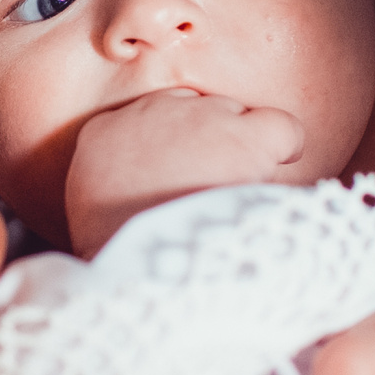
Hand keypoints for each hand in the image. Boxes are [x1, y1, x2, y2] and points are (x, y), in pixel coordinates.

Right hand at [64, 89, 304, 256]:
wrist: (137, 264)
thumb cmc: (112, 248)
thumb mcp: (90, 199)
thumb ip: (113, 175)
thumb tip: (140, 179)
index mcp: (108, 128)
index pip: (150, 118)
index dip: (173, 148)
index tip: (178, 176)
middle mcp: (156, 110)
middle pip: (196, 112)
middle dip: (207, 145)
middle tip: (205, 190)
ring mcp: (204, 119)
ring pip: (237, 116)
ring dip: (239, 149)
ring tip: (233, 192)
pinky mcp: (245, 138)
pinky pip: (282, 129)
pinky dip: (285, 147)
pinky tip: (280, 168)